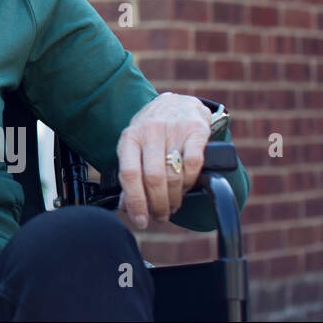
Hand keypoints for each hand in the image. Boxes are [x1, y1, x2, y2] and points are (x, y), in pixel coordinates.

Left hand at [115, 92, 212, 228]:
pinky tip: (186, 187)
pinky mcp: (196, 130)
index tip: (140, 220)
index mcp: (129, 137)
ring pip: (173, 174)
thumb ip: (131, 174)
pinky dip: (190, 182)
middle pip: (153, 178)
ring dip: (174, 198)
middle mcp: (149, 131)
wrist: (177, 102)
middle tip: (160, 216)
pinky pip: (193, 164)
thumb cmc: (152, 131)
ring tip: (172, 205)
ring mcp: (173, 129)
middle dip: (157, 204)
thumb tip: (126, 207)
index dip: (135, 202)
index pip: (129, 174)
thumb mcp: (135, 147)